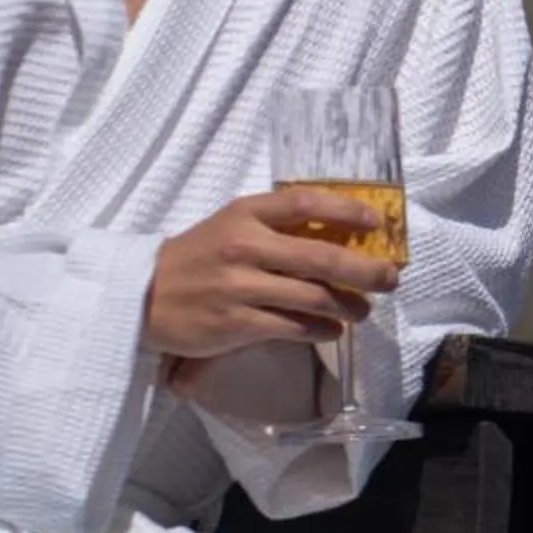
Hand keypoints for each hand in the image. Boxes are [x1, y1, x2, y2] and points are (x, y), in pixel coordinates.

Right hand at [143, 186, 400, 361]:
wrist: (142, 295)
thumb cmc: (198, 257)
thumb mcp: (232, 225)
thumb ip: (277, 225)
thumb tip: (342, 233)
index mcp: (245, 213)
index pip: (306, 202)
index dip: (348, 209)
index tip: (378, 220)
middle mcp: (245, 246)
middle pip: (322, 256)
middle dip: (366, 269)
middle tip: (390, 278)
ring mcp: (240, 286)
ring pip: (314, 296)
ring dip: (349, 306)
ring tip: (363, 311)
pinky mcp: (236, 323)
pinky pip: (293, 327)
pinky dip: (321, 330)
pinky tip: (332, 330)